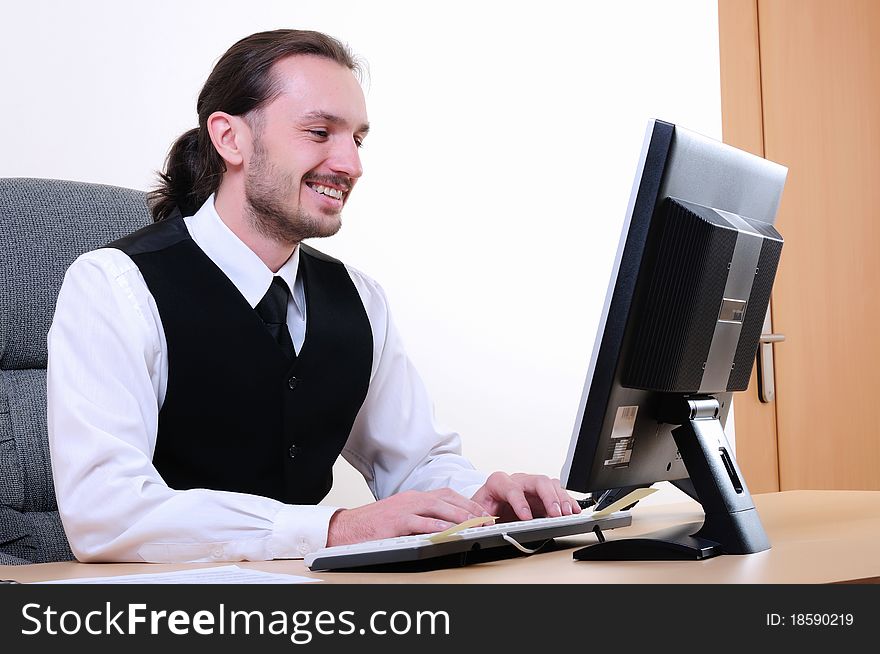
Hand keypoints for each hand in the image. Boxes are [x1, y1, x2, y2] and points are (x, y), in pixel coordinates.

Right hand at [326, 488, 489, 546]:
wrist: (348, 529)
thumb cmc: (375, 525)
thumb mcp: (402, 516)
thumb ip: (422, 517)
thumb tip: (446, 525)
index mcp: (415, 497)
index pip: (448, 494)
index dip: (468, 503)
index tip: (483, 512)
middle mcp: (412, 499)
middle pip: (447, 499)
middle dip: (470, 509)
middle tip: (486, 520)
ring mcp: (404, 509)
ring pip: (437, 507)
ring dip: (459, 516)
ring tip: (475, 524)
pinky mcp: (396, 522)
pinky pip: (420, 522)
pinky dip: (437, 525)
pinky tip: (449, 530)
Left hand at [470, 471, 581, 521]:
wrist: (488, 504)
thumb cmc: (485, 505)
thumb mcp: (476, 511)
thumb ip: (480, 517)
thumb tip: (485, 524)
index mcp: (499, 482)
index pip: (512, 488)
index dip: (520, 502)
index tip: (526, 517)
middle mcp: (518, 480)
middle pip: (538, 481)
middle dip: (548, 498)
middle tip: (555, 514)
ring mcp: (532, 486)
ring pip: (551, 485)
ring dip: (561, 499)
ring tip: (567, 514)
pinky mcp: (542, 494)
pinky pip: (558, 492)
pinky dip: (568, 501)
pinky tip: (574, 510)